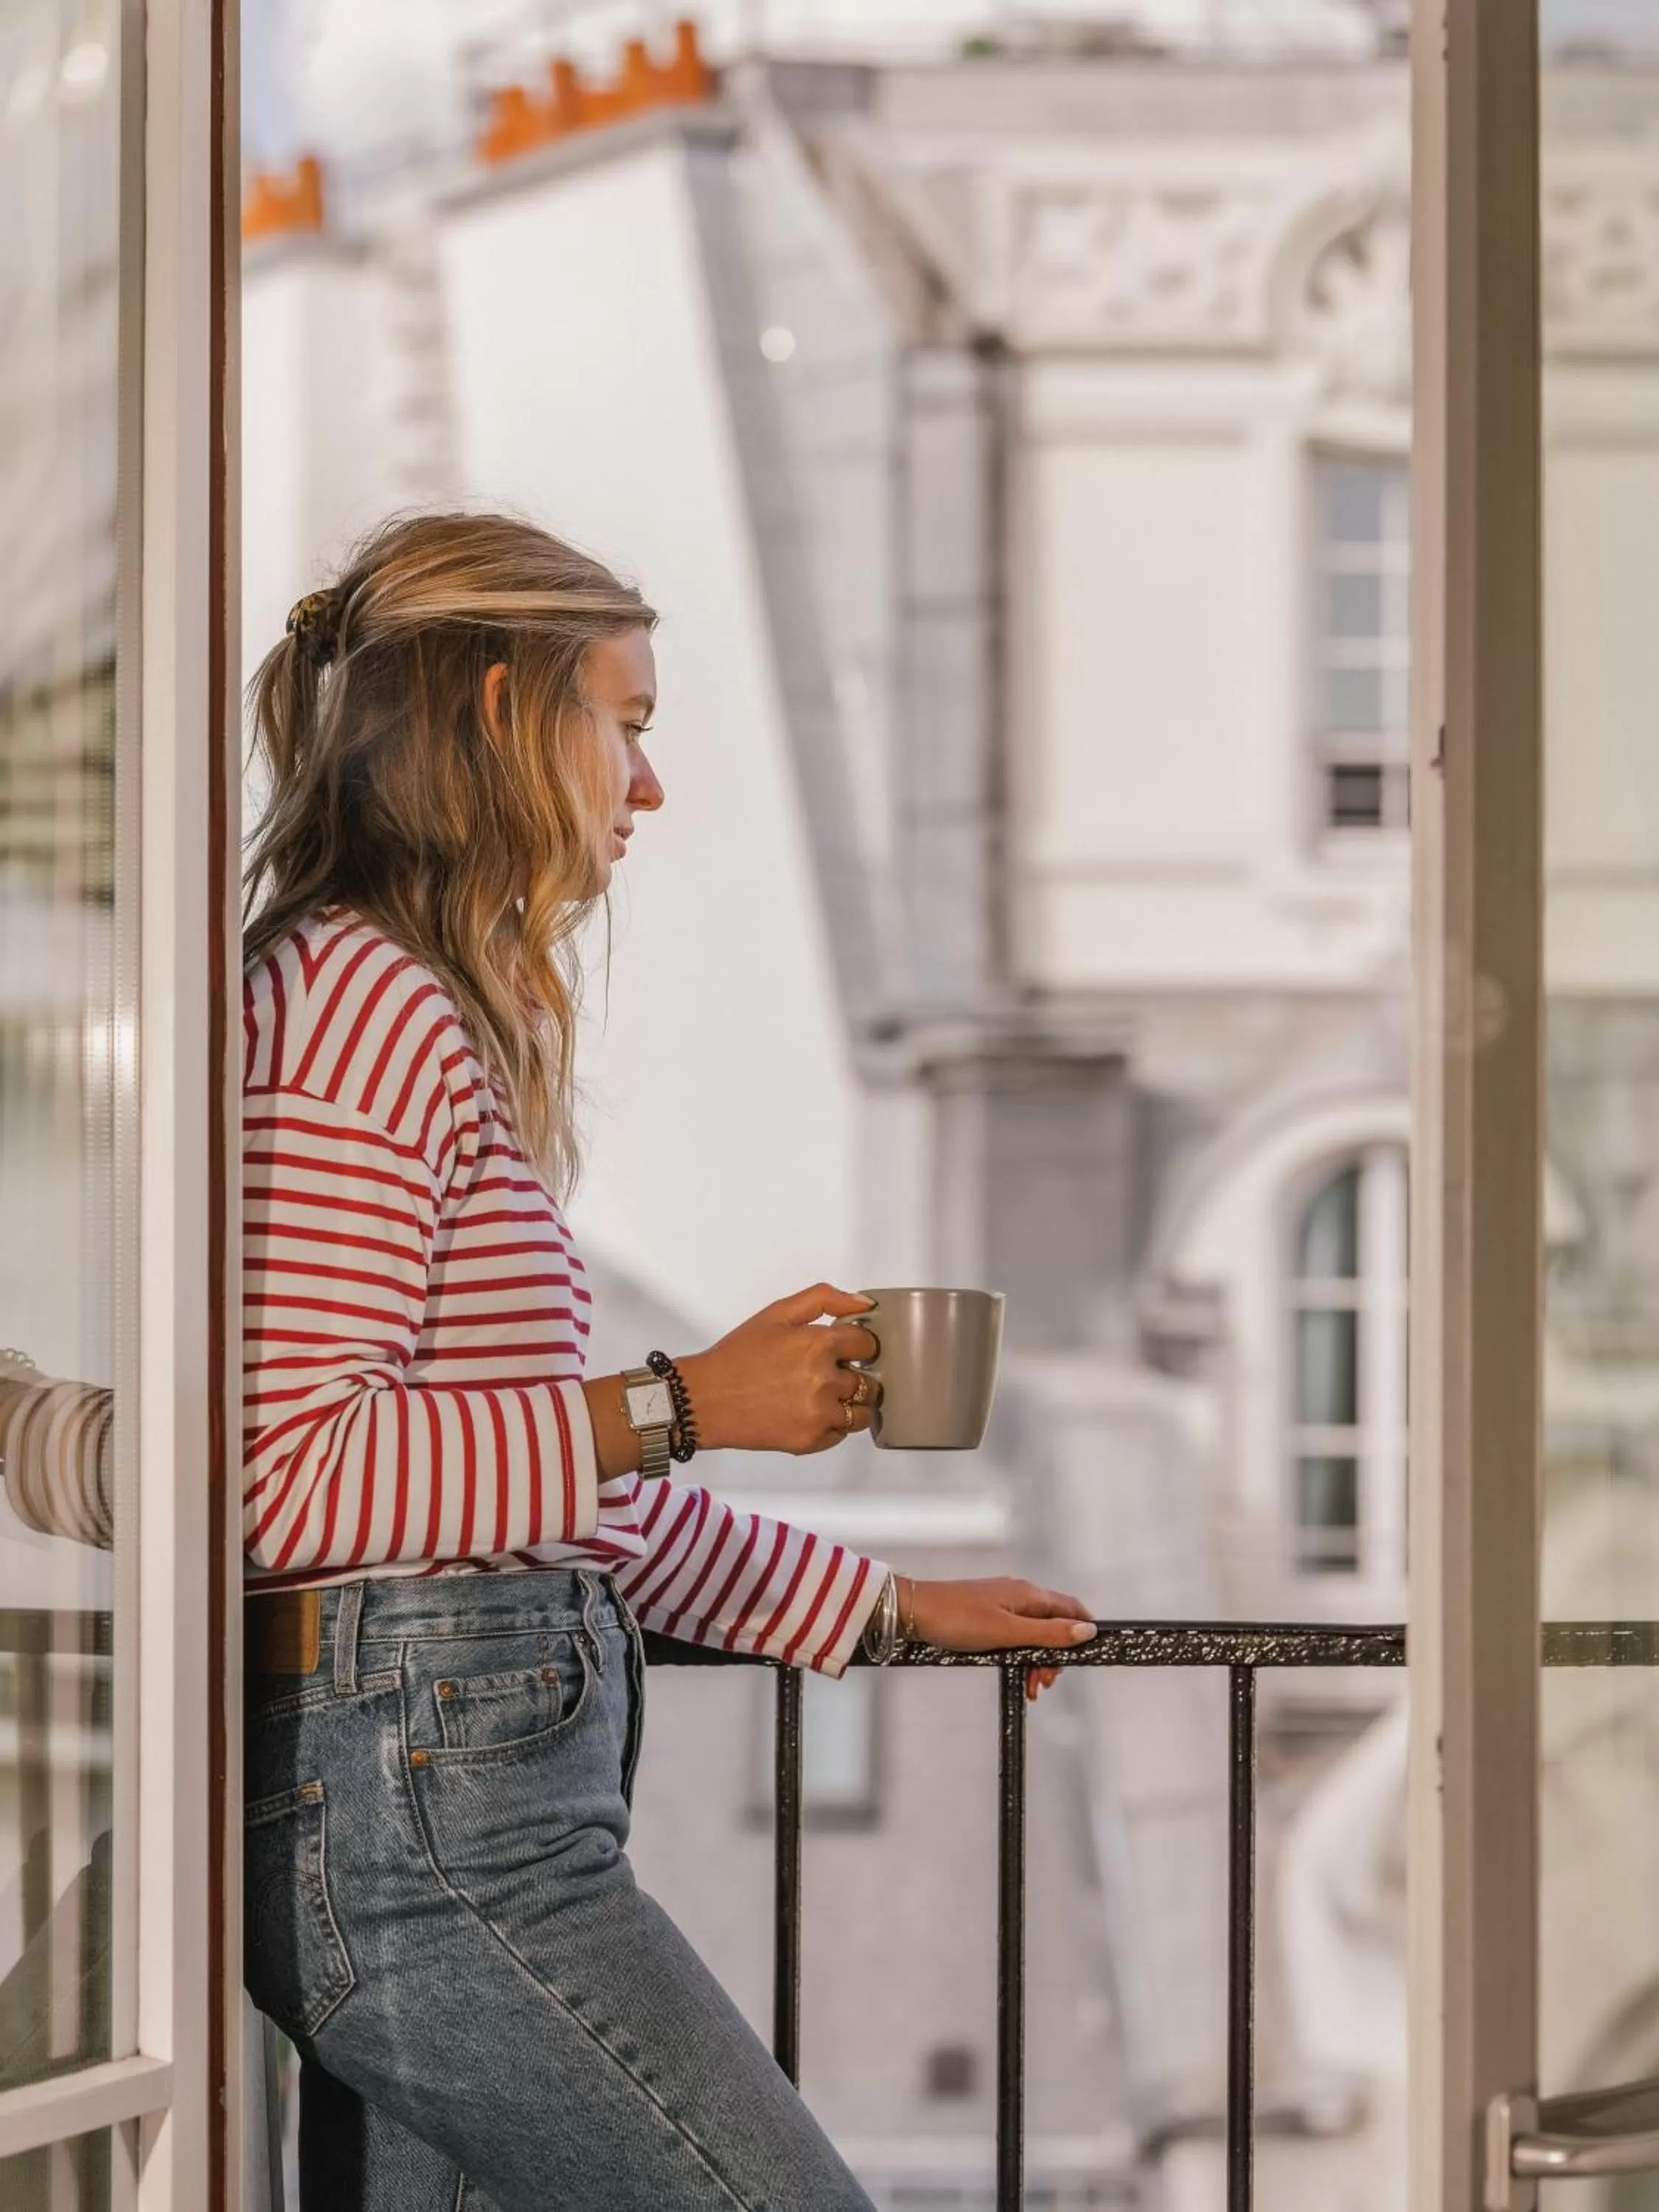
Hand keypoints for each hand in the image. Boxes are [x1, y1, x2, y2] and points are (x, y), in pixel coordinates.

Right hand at [675, 1284, 879, 1456]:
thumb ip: (823, 1299)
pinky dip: (832, 1425)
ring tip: (820, 1397)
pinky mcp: (811, 1440)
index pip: (868, 1344)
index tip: (844, 1349)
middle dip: (853, 1375)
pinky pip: (842, 1433)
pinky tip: (807, 1412)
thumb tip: (862, 1303)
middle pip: (868, 1381)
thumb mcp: (777, 1314)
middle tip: (826, 1374)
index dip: (856, 1345)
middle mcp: (824, 1380)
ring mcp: (819, 1414)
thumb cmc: (736, 1357)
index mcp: (818, 1344)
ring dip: (849, 1404)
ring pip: (862, 1412)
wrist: (704, 1399)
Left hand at [901, 1576, 1094, 1701]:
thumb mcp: (1007, 1632)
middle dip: (1054, 1657)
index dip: (1082, 1632)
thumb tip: (1087, 1630)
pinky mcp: (987, 1616)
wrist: (913, 1612)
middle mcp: (1020, 1596)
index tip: (1081, 1660)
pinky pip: (1014, 1638)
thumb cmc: (958, 1619)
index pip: (1071, 1608)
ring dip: (1036, 1662)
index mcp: (1029, 1595)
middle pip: (1053, 1626)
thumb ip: (1048, 1633)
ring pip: (1033, 1635)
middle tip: (1043, 1684)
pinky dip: (1019, 1657)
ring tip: (1030, 1688)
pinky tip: (1016, 1677)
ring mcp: (1003, 1605)